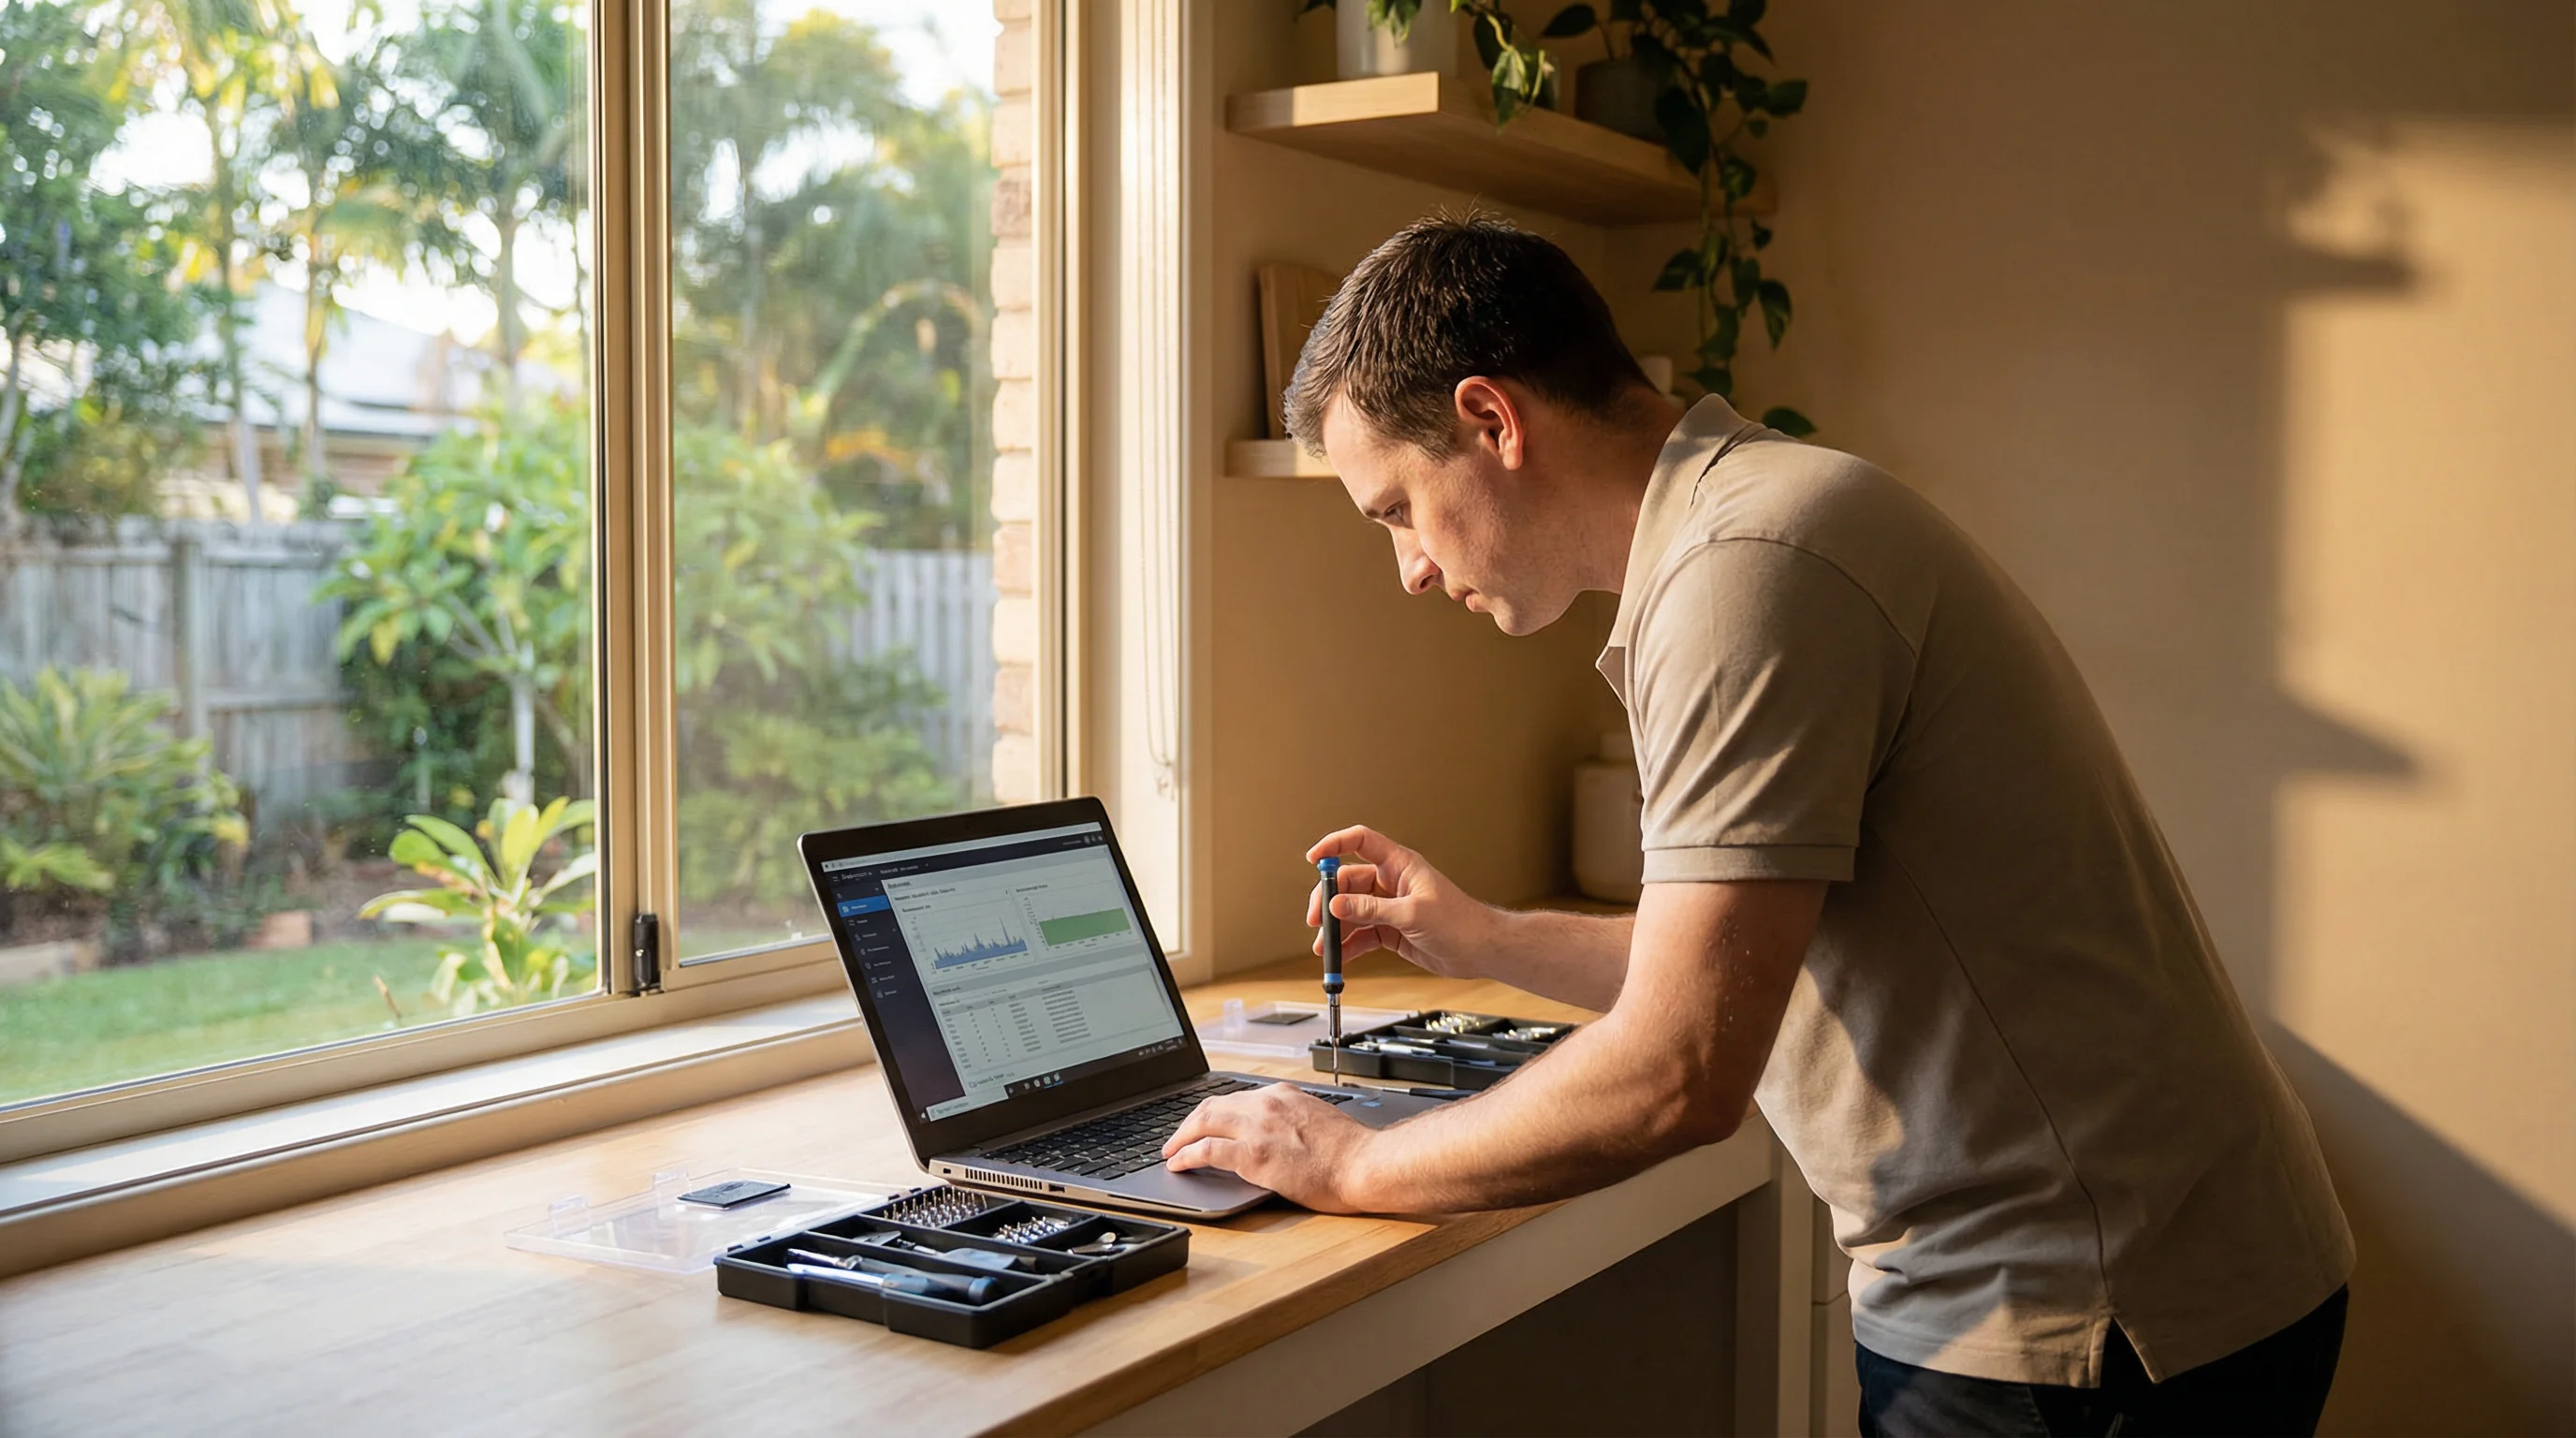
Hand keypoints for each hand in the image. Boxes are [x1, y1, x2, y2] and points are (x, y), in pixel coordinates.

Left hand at [1162, 1083, 1378, 1211]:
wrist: (1365, 1165)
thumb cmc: (1350, 1153)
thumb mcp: (1316, 1121)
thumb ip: (1290, 1122)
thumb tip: (1275, 1136)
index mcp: (1282, 1095)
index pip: (1234, 1098)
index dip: (1211, 1113)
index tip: (1201, 1124)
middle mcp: (1267, 1104)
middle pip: (1212, 1105)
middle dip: (1188, 1122)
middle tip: (1175, 1139)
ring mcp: (1258, 1128)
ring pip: (1203, 1122)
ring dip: (1180, 1137)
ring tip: (1170, 1151)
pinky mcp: (1254, 1155)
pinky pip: (1206, 1151)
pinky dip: (1186, 1156)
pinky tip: (1178, 1165)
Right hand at [1305, 825, 1496, 979]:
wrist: (1480, 951)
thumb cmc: (1460, 922)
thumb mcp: (1411, 914)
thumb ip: (1371, 910)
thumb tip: (1337, 905)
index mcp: (1399, 865)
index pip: (1360, 842)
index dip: (1334, 845)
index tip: (1313, 860)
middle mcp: (1391, 883)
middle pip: (1347, 883)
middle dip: (1328, 900)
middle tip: (1316, 920)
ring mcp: (1389, 907)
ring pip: (1351, 912)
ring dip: (1335, 928)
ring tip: (1325, 947)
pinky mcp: (1390, 930)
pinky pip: (1361, 934)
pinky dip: (1348, 946)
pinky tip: (1341, 957)